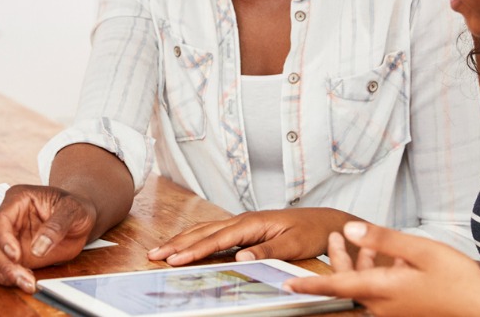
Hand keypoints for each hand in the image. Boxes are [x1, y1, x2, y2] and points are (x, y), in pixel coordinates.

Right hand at [0, 184, 97, 293]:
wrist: (79, 219)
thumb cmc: (75, 208)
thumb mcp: (74, 210)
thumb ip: (57, 226)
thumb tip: (38, 248)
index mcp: (18, 199)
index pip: (0, 219)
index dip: (4, 239)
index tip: (16, 256)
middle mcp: (8, 219)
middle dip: (5, 264)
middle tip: (24, 278)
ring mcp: (7, 238)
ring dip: (0, 273)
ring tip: (25, 282)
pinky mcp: (10, 255)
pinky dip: (3, 277)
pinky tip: (23, 279)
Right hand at [147, 208, 358, 265]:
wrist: (325, 221)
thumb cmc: (311, 231)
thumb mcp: (293, 244)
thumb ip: (267, 250)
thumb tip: (240, 256)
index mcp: (252, 222)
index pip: (217, 238)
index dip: (194, 250)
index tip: (174, 259)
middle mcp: (243, 220)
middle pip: (203, 232)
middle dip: (177, 243)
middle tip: (154, 255)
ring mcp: (243, 223)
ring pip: (205, 231)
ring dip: (182, 240)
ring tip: (161, 250)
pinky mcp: (245, 229)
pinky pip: (214, 234)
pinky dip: (196, 239)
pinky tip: (186, 246)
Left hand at [284, 222, 479, 316]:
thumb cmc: (458, 282)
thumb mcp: (420, 251)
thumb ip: (383, 239)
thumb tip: (350, 229)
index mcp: (383, 289)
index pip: (336, 286)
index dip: (309, 285)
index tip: (286, 286)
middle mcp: (383, 304)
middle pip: (346, 286)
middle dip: (332, 264)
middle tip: (326, 241)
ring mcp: (394, 310)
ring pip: (361, 287)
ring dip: (351, 264)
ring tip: (343, 238)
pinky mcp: (405, 310)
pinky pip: (378, 291)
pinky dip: (372, 272)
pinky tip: (383, 257)